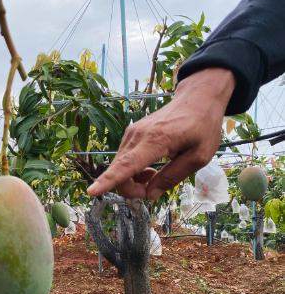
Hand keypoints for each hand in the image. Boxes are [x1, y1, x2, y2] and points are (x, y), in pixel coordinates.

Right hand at [87, 68, 235, 199]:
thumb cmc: (202, 126)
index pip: (127, 165)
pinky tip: (151, 165)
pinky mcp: (131, 133)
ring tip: (157, 174)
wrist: (197, 98)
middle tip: (152, 190)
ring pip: (120, 166)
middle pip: (119, 170)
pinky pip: (124, 159)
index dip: (108, 181)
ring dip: (134, 179)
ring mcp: (132, 133)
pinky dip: (134, 170)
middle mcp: (138, 135)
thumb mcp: (199, 156)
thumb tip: (150, 194)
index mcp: (156, 140)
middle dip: (130, 188)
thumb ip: (173, 176)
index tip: (92, 191)